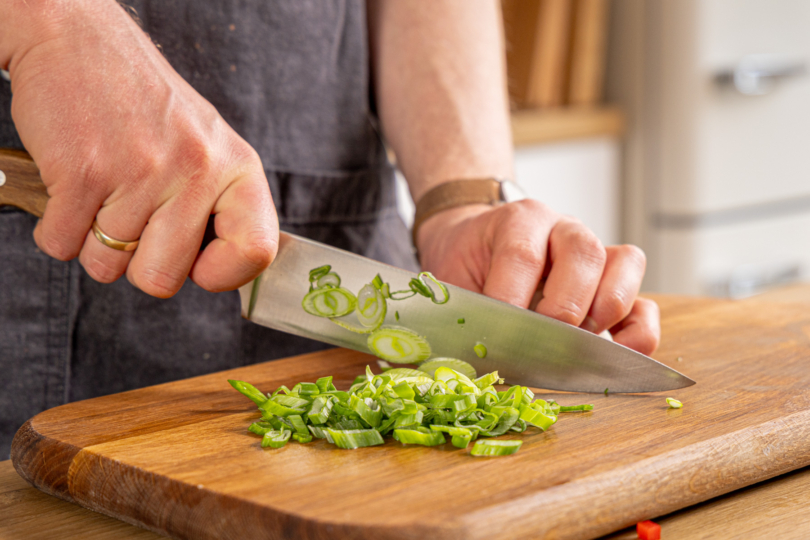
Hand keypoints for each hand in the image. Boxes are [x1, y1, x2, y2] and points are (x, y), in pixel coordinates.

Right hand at [2, 0, 277, 296]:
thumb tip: (223, 272)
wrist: (77, 41)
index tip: (199, 265)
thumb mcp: (208, 145)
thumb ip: (220, 205)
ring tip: (102, 189)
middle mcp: (197, 171)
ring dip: (92, 240)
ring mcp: (141, 173)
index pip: (256, 252)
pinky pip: (61, 245)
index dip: (223, 274)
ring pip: (106, 267)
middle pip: (162, 280)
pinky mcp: (83, 174)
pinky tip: (73, 186)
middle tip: (131, 215)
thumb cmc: (143, 103)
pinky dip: (57, 228)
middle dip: (136, 262)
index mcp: (237, 168)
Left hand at [416, 200, 659, 354]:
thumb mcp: (450, 281)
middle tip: (543, 343)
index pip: (521, 254)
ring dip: (606, 310)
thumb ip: (455, 314)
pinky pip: (644, 303)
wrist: (476, 242)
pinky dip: (638, 331)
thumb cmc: (465, 266)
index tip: (497, 337)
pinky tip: (615, 353)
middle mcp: (561, 229)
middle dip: (563, 307)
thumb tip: (442, 364)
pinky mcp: (615, 285)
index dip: (510, 299)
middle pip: (583, 252)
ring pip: (623, 264)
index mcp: (516, 220)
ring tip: (580, 344)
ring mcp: (596, 252)